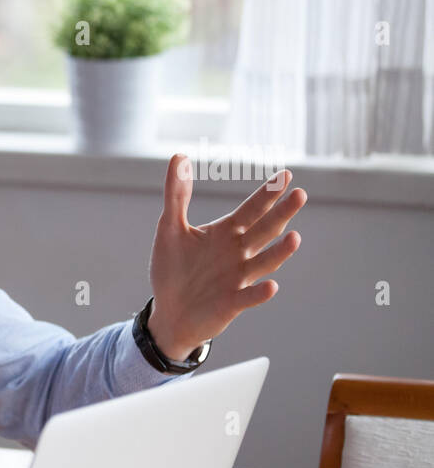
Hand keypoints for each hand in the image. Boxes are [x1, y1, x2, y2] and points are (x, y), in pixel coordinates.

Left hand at [147, 155, 306, 359]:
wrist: (169, 312)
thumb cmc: (173, 269)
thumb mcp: (169, 229)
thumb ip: (176, 196)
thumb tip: (178, 156)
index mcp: (227, 233)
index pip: (251, 210)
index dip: (267, 194)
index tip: (286, 175)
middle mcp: (239, 253)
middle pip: (264, 230)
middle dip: (281, 214)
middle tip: (300, 195)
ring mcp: (238, 279)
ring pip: (264, 263)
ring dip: (279, 252)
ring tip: (295, 238)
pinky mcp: (231, 303)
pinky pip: (248, 298)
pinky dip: (260, 293)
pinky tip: (271, 286)